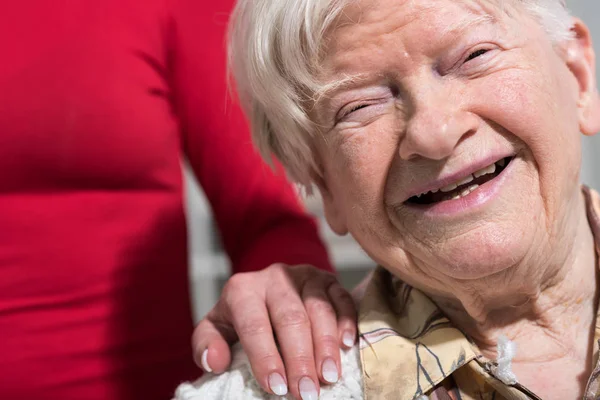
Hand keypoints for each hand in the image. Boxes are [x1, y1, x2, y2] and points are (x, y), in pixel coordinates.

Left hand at [192, 263, 356, 399]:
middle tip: (306, 392)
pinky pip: (341, 298)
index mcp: (242, 289)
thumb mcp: (215, 327)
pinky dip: (347, 322)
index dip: (265, 357)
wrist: (264, 288)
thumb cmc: (240, 317)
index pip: (254, 325)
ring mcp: (304, 275)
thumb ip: (205, 344)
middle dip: (299, 359)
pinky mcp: (328, 279)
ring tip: (329, 376)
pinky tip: (348, 346)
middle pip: (290, 318)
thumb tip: (214, 362)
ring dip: (325, 345)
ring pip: (318, 308)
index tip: (276, 387)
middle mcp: (274, 277)